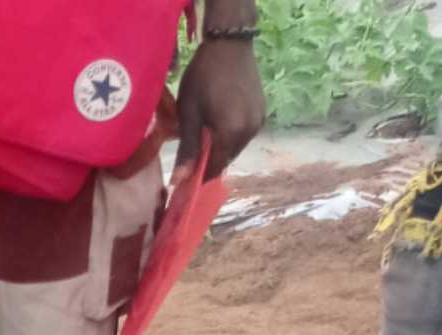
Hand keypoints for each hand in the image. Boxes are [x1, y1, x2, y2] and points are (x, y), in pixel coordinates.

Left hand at [177, 38, 264, 178]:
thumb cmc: (202, 78)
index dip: (197, 177)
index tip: (182, 179)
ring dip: (219, 149)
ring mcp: (259, 120)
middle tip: (189, 156)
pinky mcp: (262, 111)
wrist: (229, 45)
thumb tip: (179, 182)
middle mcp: (250, 130)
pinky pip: (243, 134)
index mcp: (231, 133)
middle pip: (226, 159)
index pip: (214, 168)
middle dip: (208, 162)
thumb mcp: (189, 115)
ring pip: (235, 148)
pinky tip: (216, 126)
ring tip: (202, 137)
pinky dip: (229, 137)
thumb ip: (187, 150)